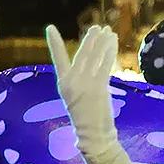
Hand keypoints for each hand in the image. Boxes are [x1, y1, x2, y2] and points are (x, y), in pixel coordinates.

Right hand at [45, 24, 130, 163]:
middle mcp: (72, 81)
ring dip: (102, 42)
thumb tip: (92, 66)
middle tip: (98, 28)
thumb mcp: (76, 99)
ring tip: (107, 30)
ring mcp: (85, 83)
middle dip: (91, 39)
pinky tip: (113, 42)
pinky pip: (104, 64)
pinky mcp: (98, 86)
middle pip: (82, 54)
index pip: (57, 59)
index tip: (50, 28)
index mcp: (63, 84)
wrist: (92, 135)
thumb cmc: (86, 120)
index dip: (54, 43)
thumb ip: (81, 82)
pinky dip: (110, 51)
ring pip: (94, 56)